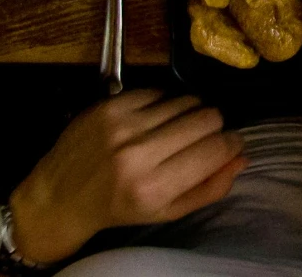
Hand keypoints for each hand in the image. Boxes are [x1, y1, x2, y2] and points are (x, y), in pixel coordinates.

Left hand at [6, 90, 244, 264]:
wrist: (59, 197)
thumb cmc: (118, 209)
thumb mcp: (166, 211)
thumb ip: (209, 188)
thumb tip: (242, 157)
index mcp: (154, 188)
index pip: (216, 149)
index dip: (232, 143)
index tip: (230, 144)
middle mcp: (138, 154)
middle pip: (207, 118)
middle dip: (214, 126)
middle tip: (202, 137)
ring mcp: (122, 125)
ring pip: (186, 100)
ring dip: (190, 112)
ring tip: (177, 128)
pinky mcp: (109, 105)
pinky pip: (159, 91)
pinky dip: (165, 104)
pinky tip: (154, 119)